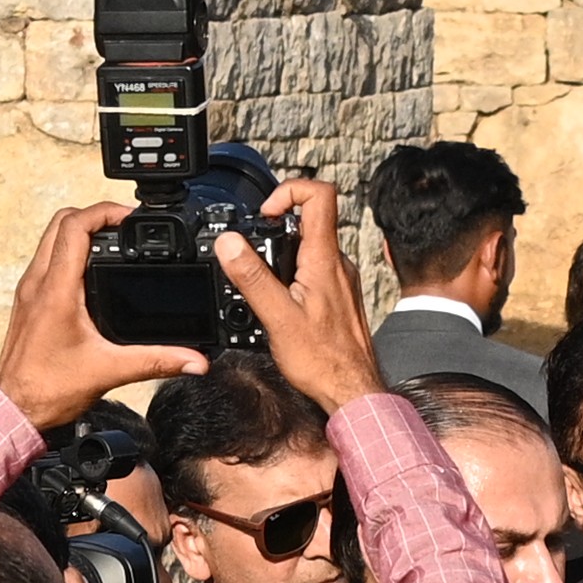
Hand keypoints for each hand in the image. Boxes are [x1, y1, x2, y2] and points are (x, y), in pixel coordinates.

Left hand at [0, 200, 209, 426]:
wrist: (14, 409)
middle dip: (95, 216)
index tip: (130, 217)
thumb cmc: (47, 390)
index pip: (75, 227)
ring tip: (112, 243)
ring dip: (80, 232)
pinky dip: (70, 252)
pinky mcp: (29, 300)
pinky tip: (92, 272)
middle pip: (61, 221)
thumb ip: (156, 362)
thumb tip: (192, 359)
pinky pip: (48, 259)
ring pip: (51, 238)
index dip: (105, 212)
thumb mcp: (109, 372)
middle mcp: (38, 283)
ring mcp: (30, 289)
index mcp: (56, 291)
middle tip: (124, 227)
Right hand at [217, 173, 385, 406]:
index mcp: (324, 260)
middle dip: (277, 229)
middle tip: (256, 254)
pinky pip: (316, 271)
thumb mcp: (277, 317)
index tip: (265, 213)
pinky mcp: (340, 296)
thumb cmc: (324, 361)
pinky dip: (294, 276)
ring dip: (284, 255)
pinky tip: (282, 303)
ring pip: (311, 247)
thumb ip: (252, 277)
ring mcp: (342, 280)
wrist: (353, 391)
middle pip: (310, 220)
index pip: (319, 195)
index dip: (288, 191)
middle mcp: (338, 264)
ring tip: (266, 284)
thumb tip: (229, 243)